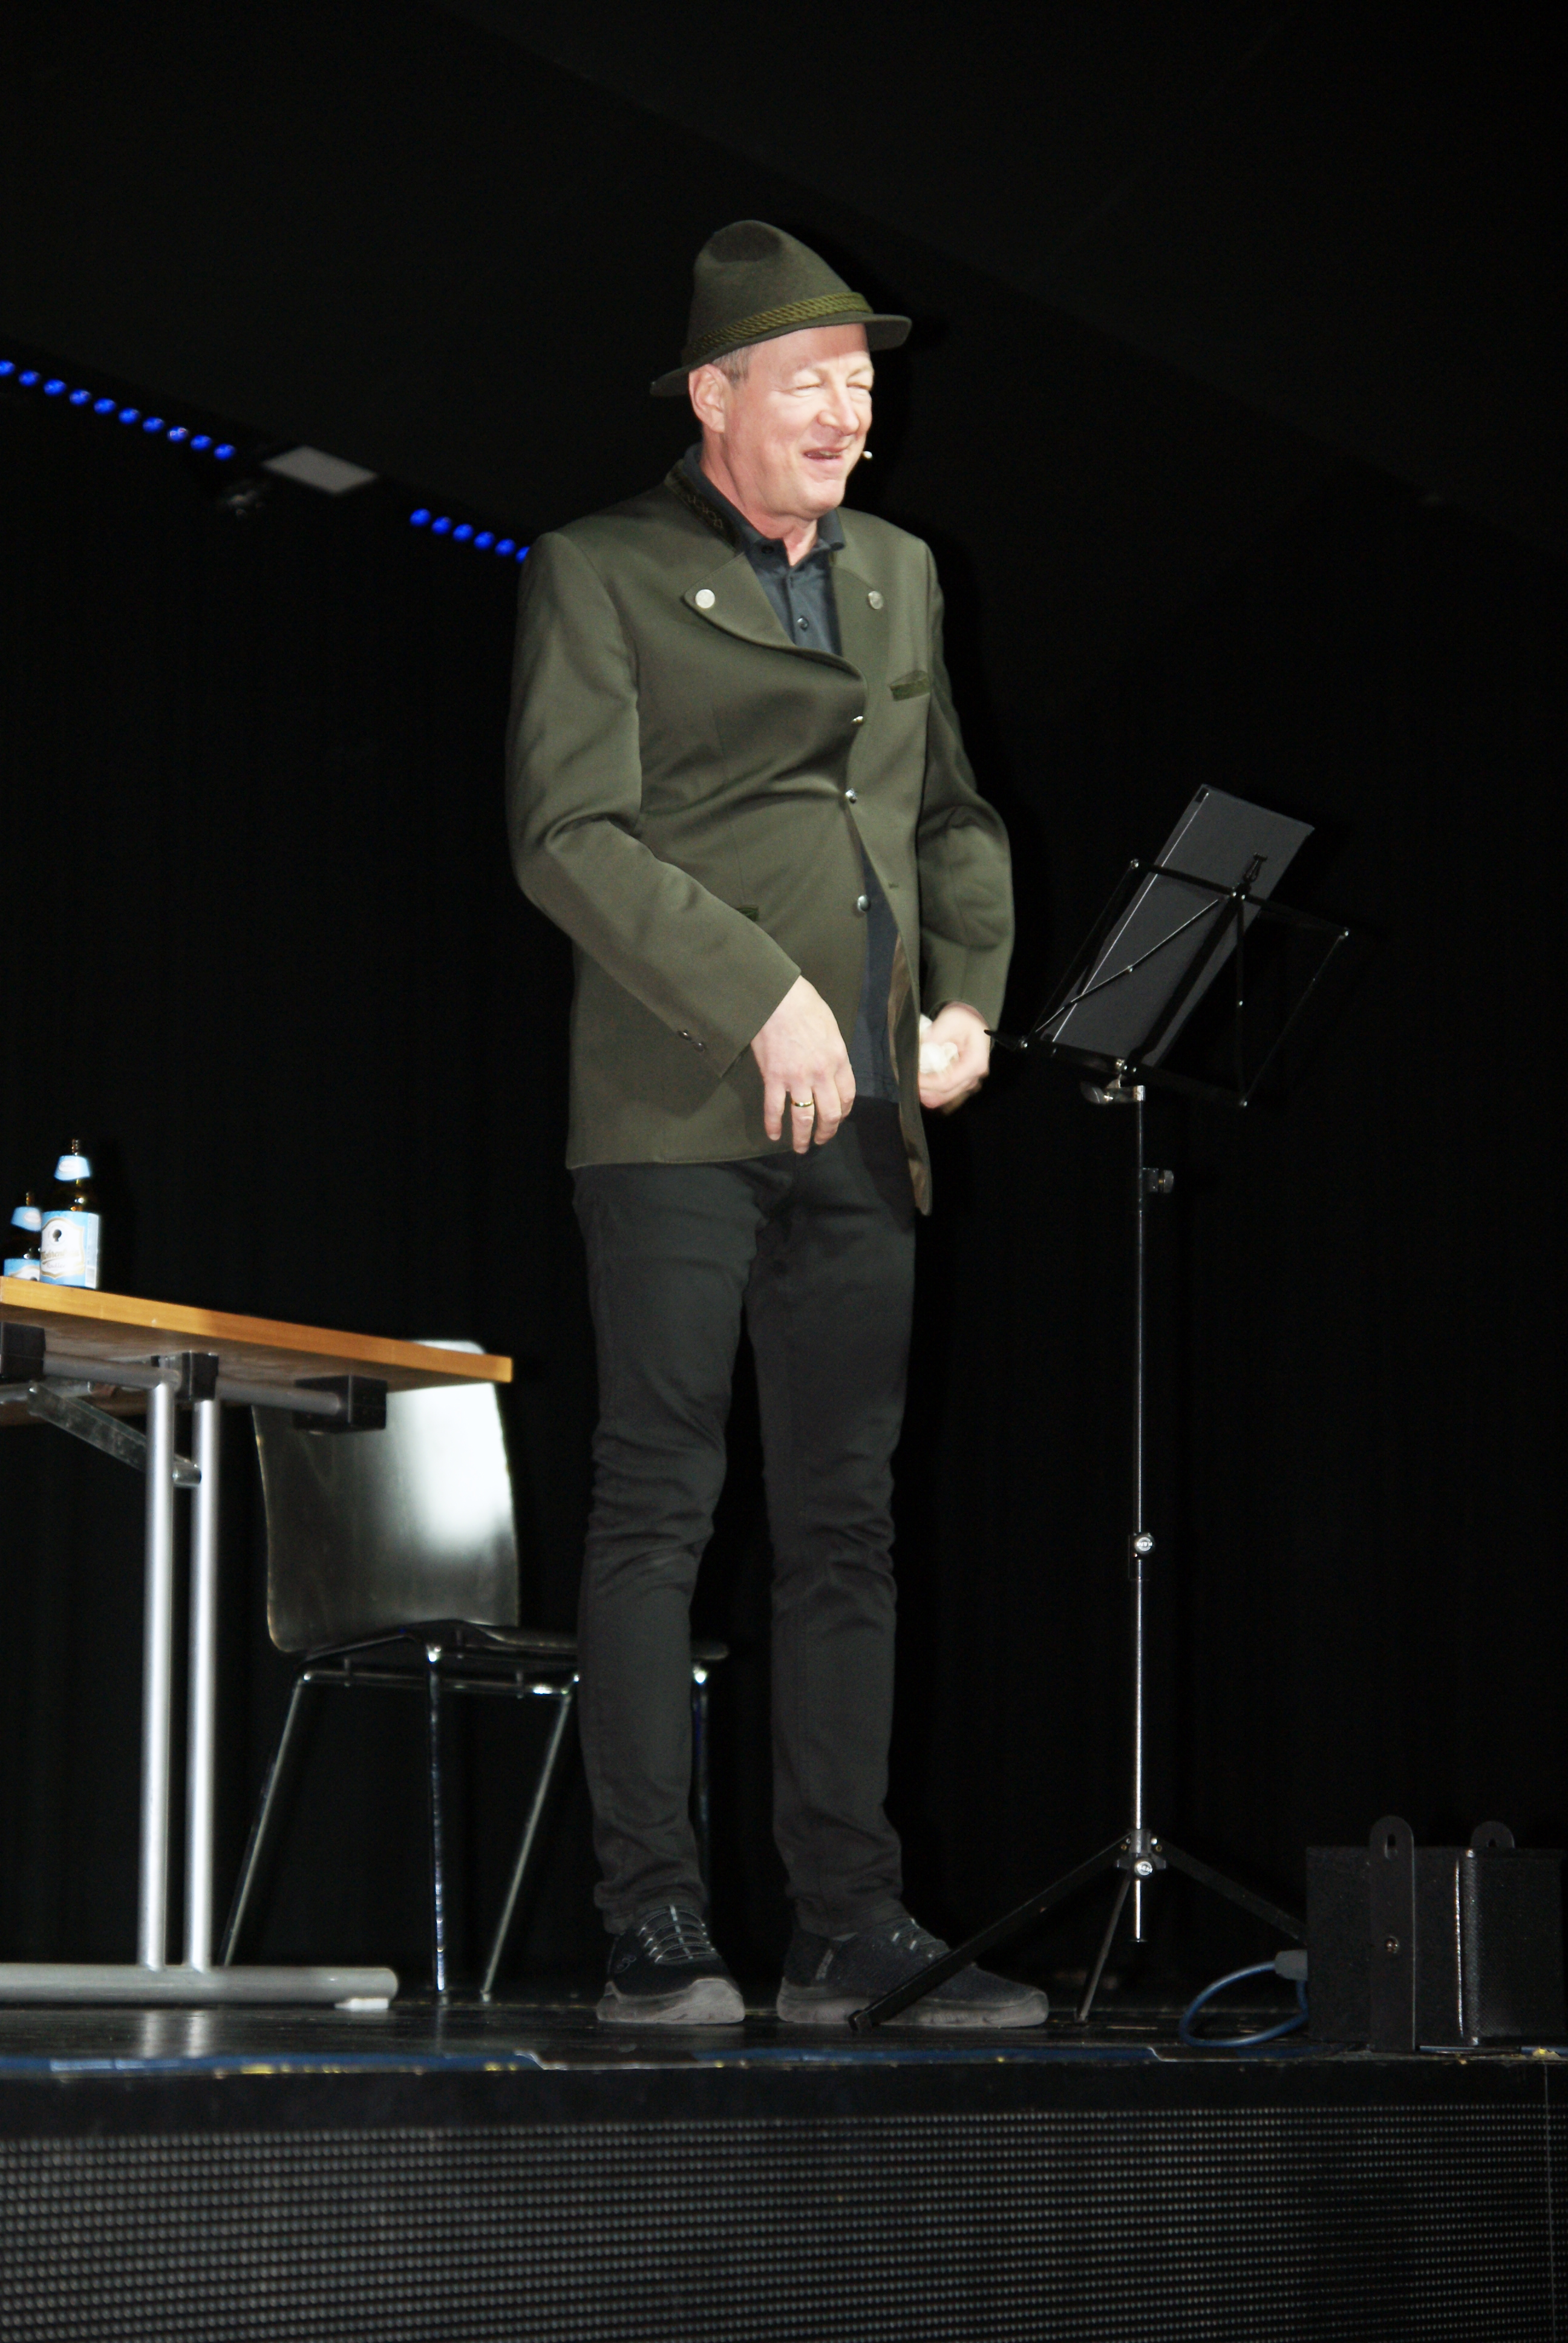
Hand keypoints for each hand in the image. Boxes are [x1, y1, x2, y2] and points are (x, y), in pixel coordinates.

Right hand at [751, 976, 855, 1150]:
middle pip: (829, 1113)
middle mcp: (821, 1073)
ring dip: (802, 1137)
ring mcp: (796, 1078)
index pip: (847, 1096)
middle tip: (821, 1140)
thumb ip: (834, 1053)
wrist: (778, 997)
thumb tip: (831, 1070)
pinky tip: (773, 1135)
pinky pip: (774, 1108)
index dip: (844, 1113)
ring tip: (800, 1148)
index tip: (838, 1119)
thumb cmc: (806, 1006)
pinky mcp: (773, 1077)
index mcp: (838, 1060)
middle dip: (826, 1132)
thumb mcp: (831, 1029)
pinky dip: (773, 1125)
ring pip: (803, 1117)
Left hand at [918, 1002, 990, 1113]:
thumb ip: (936, 1034)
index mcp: (975, 1062)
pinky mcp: (961, 1081)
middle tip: (908, 1081)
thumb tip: (922, 1047)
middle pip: (946, 1093)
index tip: (912, 1076)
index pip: (948, 1081)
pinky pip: (946, 1093)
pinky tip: (921, 1084)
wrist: (971, 1019)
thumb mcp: (950, 1019)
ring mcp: (968, 1080)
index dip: (927, 1083)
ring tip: (912, 1084)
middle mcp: (974, 1075)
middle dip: (925, 1090)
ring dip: (928, 1093)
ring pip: (945, 1096)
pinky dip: (932, 1091)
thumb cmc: (963, 1018)